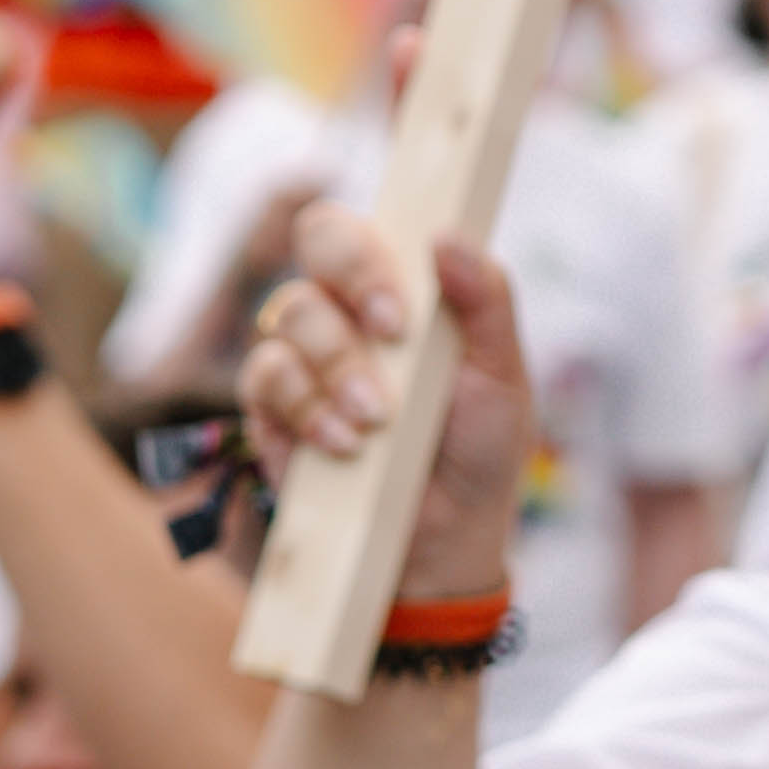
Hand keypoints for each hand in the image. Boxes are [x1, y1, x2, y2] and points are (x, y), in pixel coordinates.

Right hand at [238, 203, 535, 597]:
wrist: (443, 544)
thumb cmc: (479, 453)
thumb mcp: (504, 378)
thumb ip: (487, 301)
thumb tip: (448, 235)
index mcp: (403, 288)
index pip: (368, 224)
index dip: (368, 252)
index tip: (400, 313)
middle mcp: (348, 310)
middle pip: (316, 244)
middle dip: (350, 286)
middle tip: (388, 338)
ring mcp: (305, 357)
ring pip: (288, 314)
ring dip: (336, 366)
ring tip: (376, 421)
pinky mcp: (273, 410)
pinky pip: (265, 379)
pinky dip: (306, 409)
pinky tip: (344, 446)